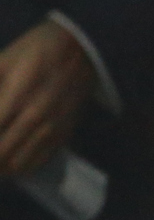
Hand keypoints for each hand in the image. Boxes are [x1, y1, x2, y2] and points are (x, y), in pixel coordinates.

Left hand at [0, 20, 96, 176]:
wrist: (80, 51)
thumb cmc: (34, 51)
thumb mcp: (1, 62)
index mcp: (16, 96)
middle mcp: (35, 118)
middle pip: (2, 152)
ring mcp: (52, 129)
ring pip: (19, 163)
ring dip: (2, 167)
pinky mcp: (64, 135)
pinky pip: (39, 161)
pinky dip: (21, 168)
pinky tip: (10, 164)